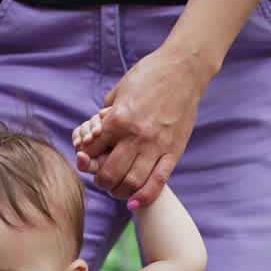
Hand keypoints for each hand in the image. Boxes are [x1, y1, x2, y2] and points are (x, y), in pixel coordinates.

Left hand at [72, 46, 204, 206]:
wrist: (184, 67)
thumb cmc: (150, 75)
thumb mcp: (120, 90)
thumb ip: (107, 114)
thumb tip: (96, 133)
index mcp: (118, 119)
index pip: (92, 151)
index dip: (86, 157)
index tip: (89, 158)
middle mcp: (135, 136)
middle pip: (109, 174)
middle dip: (100, 181)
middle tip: (102, 180)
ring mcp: (156, 146)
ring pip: (131, 183)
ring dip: (119, 192)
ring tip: (117, 189)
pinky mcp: (173, 151)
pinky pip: (157, 183)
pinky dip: (143, 197)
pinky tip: (134, 203)